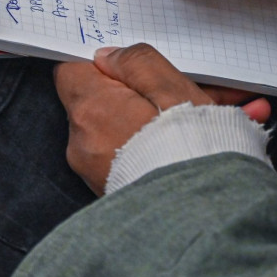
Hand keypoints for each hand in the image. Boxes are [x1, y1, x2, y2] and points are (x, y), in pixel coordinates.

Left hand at [55, 43, 270, 194]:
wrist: (204, 220)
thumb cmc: (193, 151)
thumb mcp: (173, 89)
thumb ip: (136, 62)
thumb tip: (108, 57)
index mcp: (92, 109)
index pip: (72, 69)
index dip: (101, 64)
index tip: (129, 65)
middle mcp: (83, 143)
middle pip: (99, 101)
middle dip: (136, 95)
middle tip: (179, 95)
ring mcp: (93, 172)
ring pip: (116, 131)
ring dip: (149, 123)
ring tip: (200, 124)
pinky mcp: (109, 192)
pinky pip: (126, 158)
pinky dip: (152, 150)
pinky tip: (190, 149)